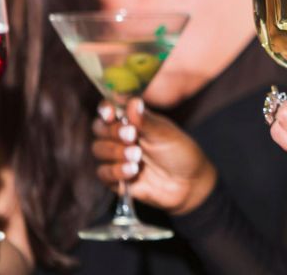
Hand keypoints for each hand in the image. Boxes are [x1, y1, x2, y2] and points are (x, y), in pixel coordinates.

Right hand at [92, 98, 216, 214]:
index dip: (105, 109)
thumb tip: (133, 102)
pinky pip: (103, 173)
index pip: (109, 109)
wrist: (188, 183)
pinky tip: (133, 171)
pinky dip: (116, 171)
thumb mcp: (165, 134)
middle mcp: (121, 137)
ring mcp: (117, 157)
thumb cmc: (180, 152)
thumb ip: (146, 120)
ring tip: (137, 156)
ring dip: (116, 152)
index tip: (110, 114)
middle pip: (99, 128)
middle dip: (113, 132)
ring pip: (98, 150)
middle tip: (132, 136)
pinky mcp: (116, 178)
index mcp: (133, 120)